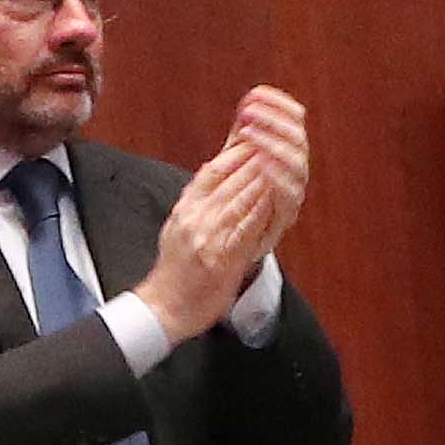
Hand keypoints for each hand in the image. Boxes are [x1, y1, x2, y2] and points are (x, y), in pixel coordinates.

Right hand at [133, 141, 285, 343]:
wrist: (164, 307)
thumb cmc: (174, 269)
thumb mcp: (178, 225)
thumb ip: (196, 199)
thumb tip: (212, 170)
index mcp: (185, 209)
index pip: (211, 171)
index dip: (235, 151)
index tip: (255, 138)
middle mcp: (194, 219)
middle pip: (227, 181)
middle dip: (254, 159)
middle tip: (275, 141)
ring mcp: (208, 239)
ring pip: (238, 200)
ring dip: (261, 180)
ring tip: (279, 163)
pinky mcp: (223, 259)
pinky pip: (245, 230)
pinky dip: (260, 212)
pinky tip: (274, 200)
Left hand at [222, 86, 311, 230]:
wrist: (225, 249)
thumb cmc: (233, 200)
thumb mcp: (236, 164)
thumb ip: (243, 134)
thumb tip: (248, 100)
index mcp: (288, 154)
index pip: (294, 120)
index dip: (278, 104)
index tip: (256, 93)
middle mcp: (296, 172)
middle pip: (297, 139)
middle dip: (273, 121)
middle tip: (248, 113)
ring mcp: (292, 194)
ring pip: (297, 164)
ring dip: (273, 144)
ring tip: (248, 133)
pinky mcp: (285, 217)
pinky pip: (288, 194)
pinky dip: (277, 176)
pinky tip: (260, 163)